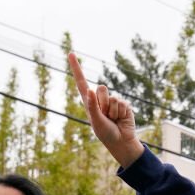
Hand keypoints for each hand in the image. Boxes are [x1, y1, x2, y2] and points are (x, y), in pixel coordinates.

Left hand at [68, 53, 145, 168]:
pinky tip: (121, 119)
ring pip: (112, 97)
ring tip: (113, 119)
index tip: (70, 53)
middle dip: (103, 102)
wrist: (121, 141)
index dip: (76, 67)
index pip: (81, 81)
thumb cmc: (105, 133)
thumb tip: (90, 90)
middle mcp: (100, 99)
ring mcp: (113, 101)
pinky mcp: (124, 105)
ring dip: (112, 110)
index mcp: (89, 101)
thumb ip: (93, 106)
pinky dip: (120, 113)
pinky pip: (122, 103)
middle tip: (105, 115)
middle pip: (101, 88)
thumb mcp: (96, 121)